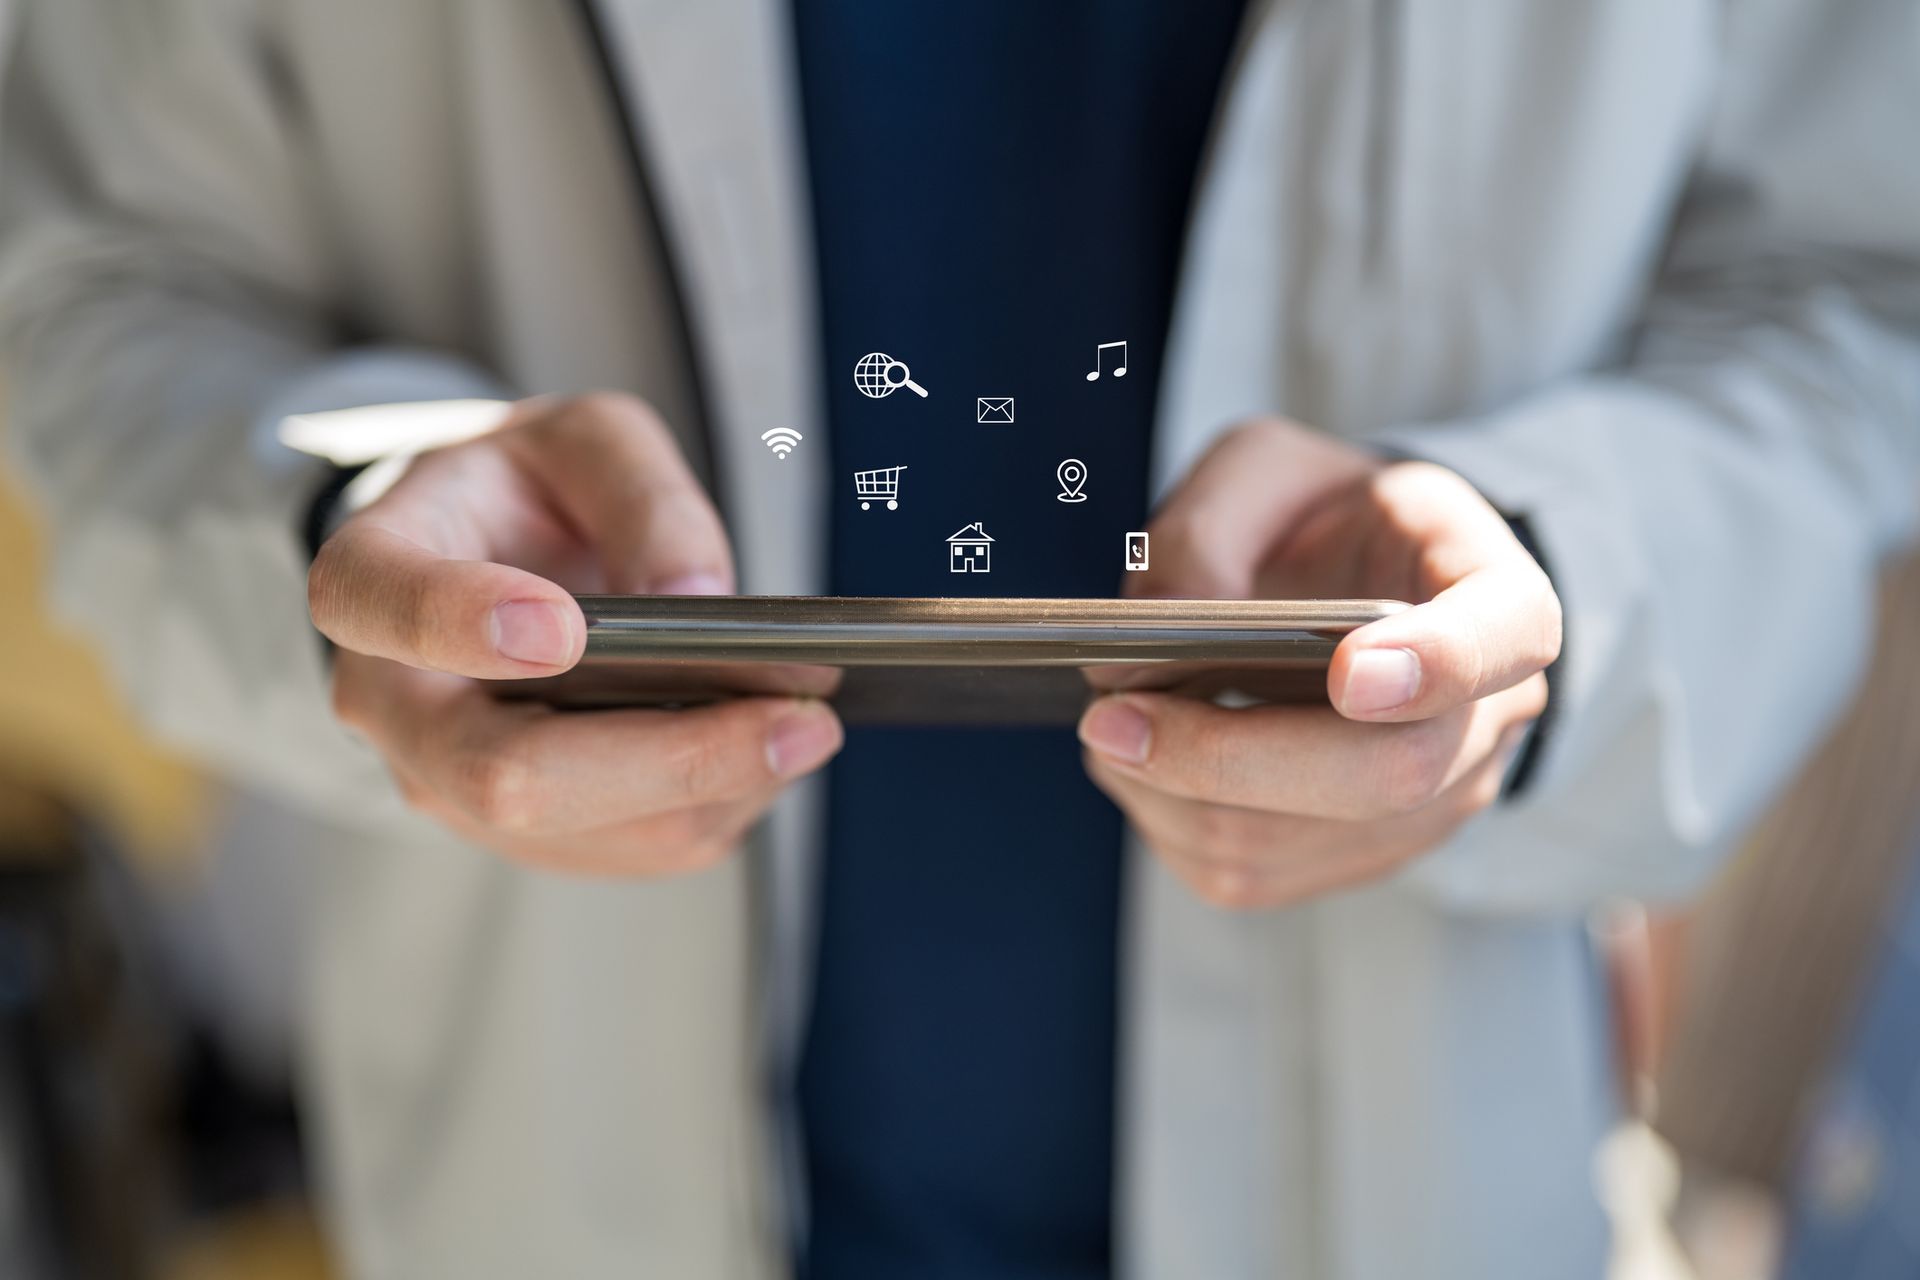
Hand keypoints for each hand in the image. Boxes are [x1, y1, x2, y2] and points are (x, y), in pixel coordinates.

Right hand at [307, 393, 843, 875]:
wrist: (496, 562)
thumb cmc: (528, 494)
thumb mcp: (582, 441)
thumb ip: (640, 495)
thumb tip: (699, 600)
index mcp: (372, 579)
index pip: (384, 605)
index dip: (464, 623)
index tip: (565, 627)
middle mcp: (393, 704)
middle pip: (504, 773)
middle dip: (665, 757)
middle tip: (795, 715)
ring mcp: (451, 786)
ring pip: (582, 830)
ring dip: (711, 790)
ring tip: (808, 725)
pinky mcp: (524, 834)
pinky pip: (627, 850)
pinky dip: (713, 808)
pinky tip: (769, 751)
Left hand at [1078, 420, 1558, 908]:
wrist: (1356, 579)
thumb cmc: (1323, 517)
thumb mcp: (1266, 468)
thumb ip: (1206, 528)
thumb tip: (1145, 641)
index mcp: (1497, 595)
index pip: (1506, 637)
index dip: (1438, 664)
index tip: (1349, 672)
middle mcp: (1489, 716)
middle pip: (1390, 773)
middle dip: (1232, 755)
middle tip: (1111, 720)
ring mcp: (1435, 802)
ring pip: (1305, 838)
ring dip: (1178, 795)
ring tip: (1110, 728)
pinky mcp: (1360, 855)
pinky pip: (1255, 873)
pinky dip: (1171, 824)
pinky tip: (1144, 766)